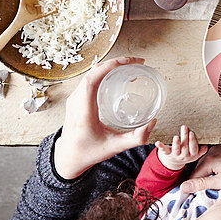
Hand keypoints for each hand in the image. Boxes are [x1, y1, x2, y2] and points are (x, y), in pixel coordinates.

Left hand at [53, 56, 156, 179]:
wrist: (68, 157)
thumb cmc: (89, 152)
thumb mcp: (114, 147)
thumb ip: (135, 138)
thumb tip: (152, 123)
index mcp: (84, 112)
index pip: (92, 80)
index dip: (109, 67)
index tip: (128, 62)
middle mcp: (76, 102)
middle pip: (93, 72)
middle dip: (115, 62)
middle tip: (136, 62)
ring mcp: (74, 99)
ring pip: (91, 73)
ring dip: (110, 66)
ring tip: (130, 67)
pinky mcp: (75, 99)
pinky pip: (89, 78)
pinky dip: (104, 72)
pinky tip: (117, 75)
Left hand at [155, 124, 205, 171]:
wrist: (175, 161)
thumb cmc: (188, 152)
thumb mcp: (196, 153)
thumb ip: (202, 149)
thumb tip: (207, 144)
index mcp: (192, 155)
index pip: (194, 149)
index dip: (193, 141)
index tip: (192, 133)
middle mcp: (184, 156)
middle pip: (185, 147)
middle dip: (185, 137)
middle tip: (185, 127)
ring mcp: (175, 155)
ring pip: (176, 150)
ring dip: (176, 143)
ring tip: (176, 137)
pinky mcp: (167, 154)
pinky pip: (164, 151)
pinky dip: (160, 146)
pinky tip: (157, 142)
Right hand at [178, 144, 220, 193]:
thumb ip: (202, 184)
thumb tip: (183, 187)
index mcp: (208, 159)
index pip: (191, 177)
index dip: (190, 189)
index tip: (189, 201)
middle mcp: (210, 152)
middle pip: (198, 171)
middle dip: (199, 183)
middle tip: (203, 196)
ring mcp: (218, 148)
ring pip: (206, 166)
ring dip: (207, 176)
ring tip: (215, 187)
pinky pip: (214, 161)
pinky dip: (214, 170)